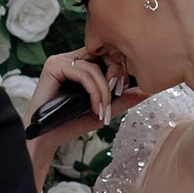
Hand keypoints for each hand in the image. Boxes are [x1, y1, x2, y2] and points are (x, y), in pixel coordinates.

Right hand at [25, 50, 123, 183]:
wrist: (47, 138)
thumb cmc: (71, 123)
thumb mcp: (103, 109)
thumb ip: (122, 98)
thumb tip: (147, 90)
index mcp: (81, 63)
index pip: (107, 54)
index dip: (120, 69)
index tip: (124, 90)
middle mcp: (70, 58)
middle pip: (103, 54)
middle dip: (116, 75)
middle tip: (116, 96)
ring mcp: (60, 60)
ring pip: (95, 66)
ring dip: (105, 90)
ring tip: (103, 109)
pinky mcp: (53, 67)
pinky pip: (83, 72)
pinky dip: (94, 90)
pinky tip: (95, 107)